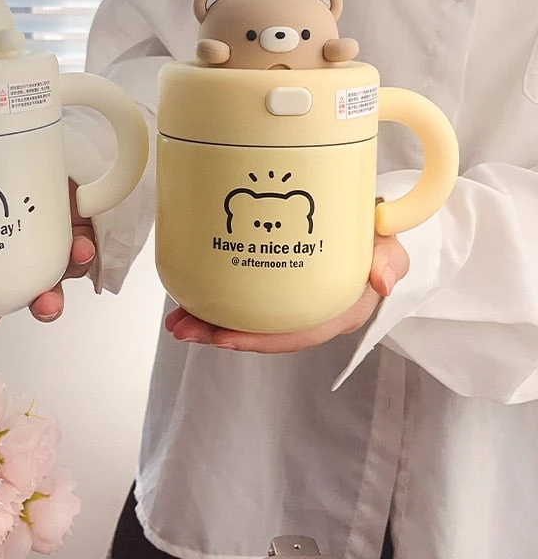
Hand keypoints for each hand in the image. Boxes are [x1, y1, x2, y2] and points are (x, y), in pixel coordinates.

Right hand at [0, 179, 95, 346]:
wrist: (57, 157)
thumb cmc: (13, 168)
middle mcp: (16, 262)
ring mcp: (48, 256)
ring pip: (46, 291)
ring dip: (45, 303)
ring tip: (44, 305)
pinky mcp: (78, 242)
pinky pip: (81, 256)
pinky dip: (81, 254)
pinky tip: (81, 248)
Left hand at [165, 232, 409, 352]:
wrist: (366, 224)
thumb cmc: (376, 239)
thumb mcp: (390, 245)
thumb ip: (390, 258)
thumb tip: (380, 282)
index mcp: (336, 311)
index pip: (297, 334)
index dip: (259, 340)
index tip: (223, 338)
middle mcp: (307, 312)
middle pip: (262, 332)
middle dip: (219, 335)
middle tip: (180, 327)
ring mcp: (287, 301)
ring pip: (246, 317)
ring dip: (208, 321)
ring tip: (175, 318)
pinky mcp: (272, 286)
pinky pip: (242, 297)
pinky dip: (214, 298)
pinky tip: (189, 295)